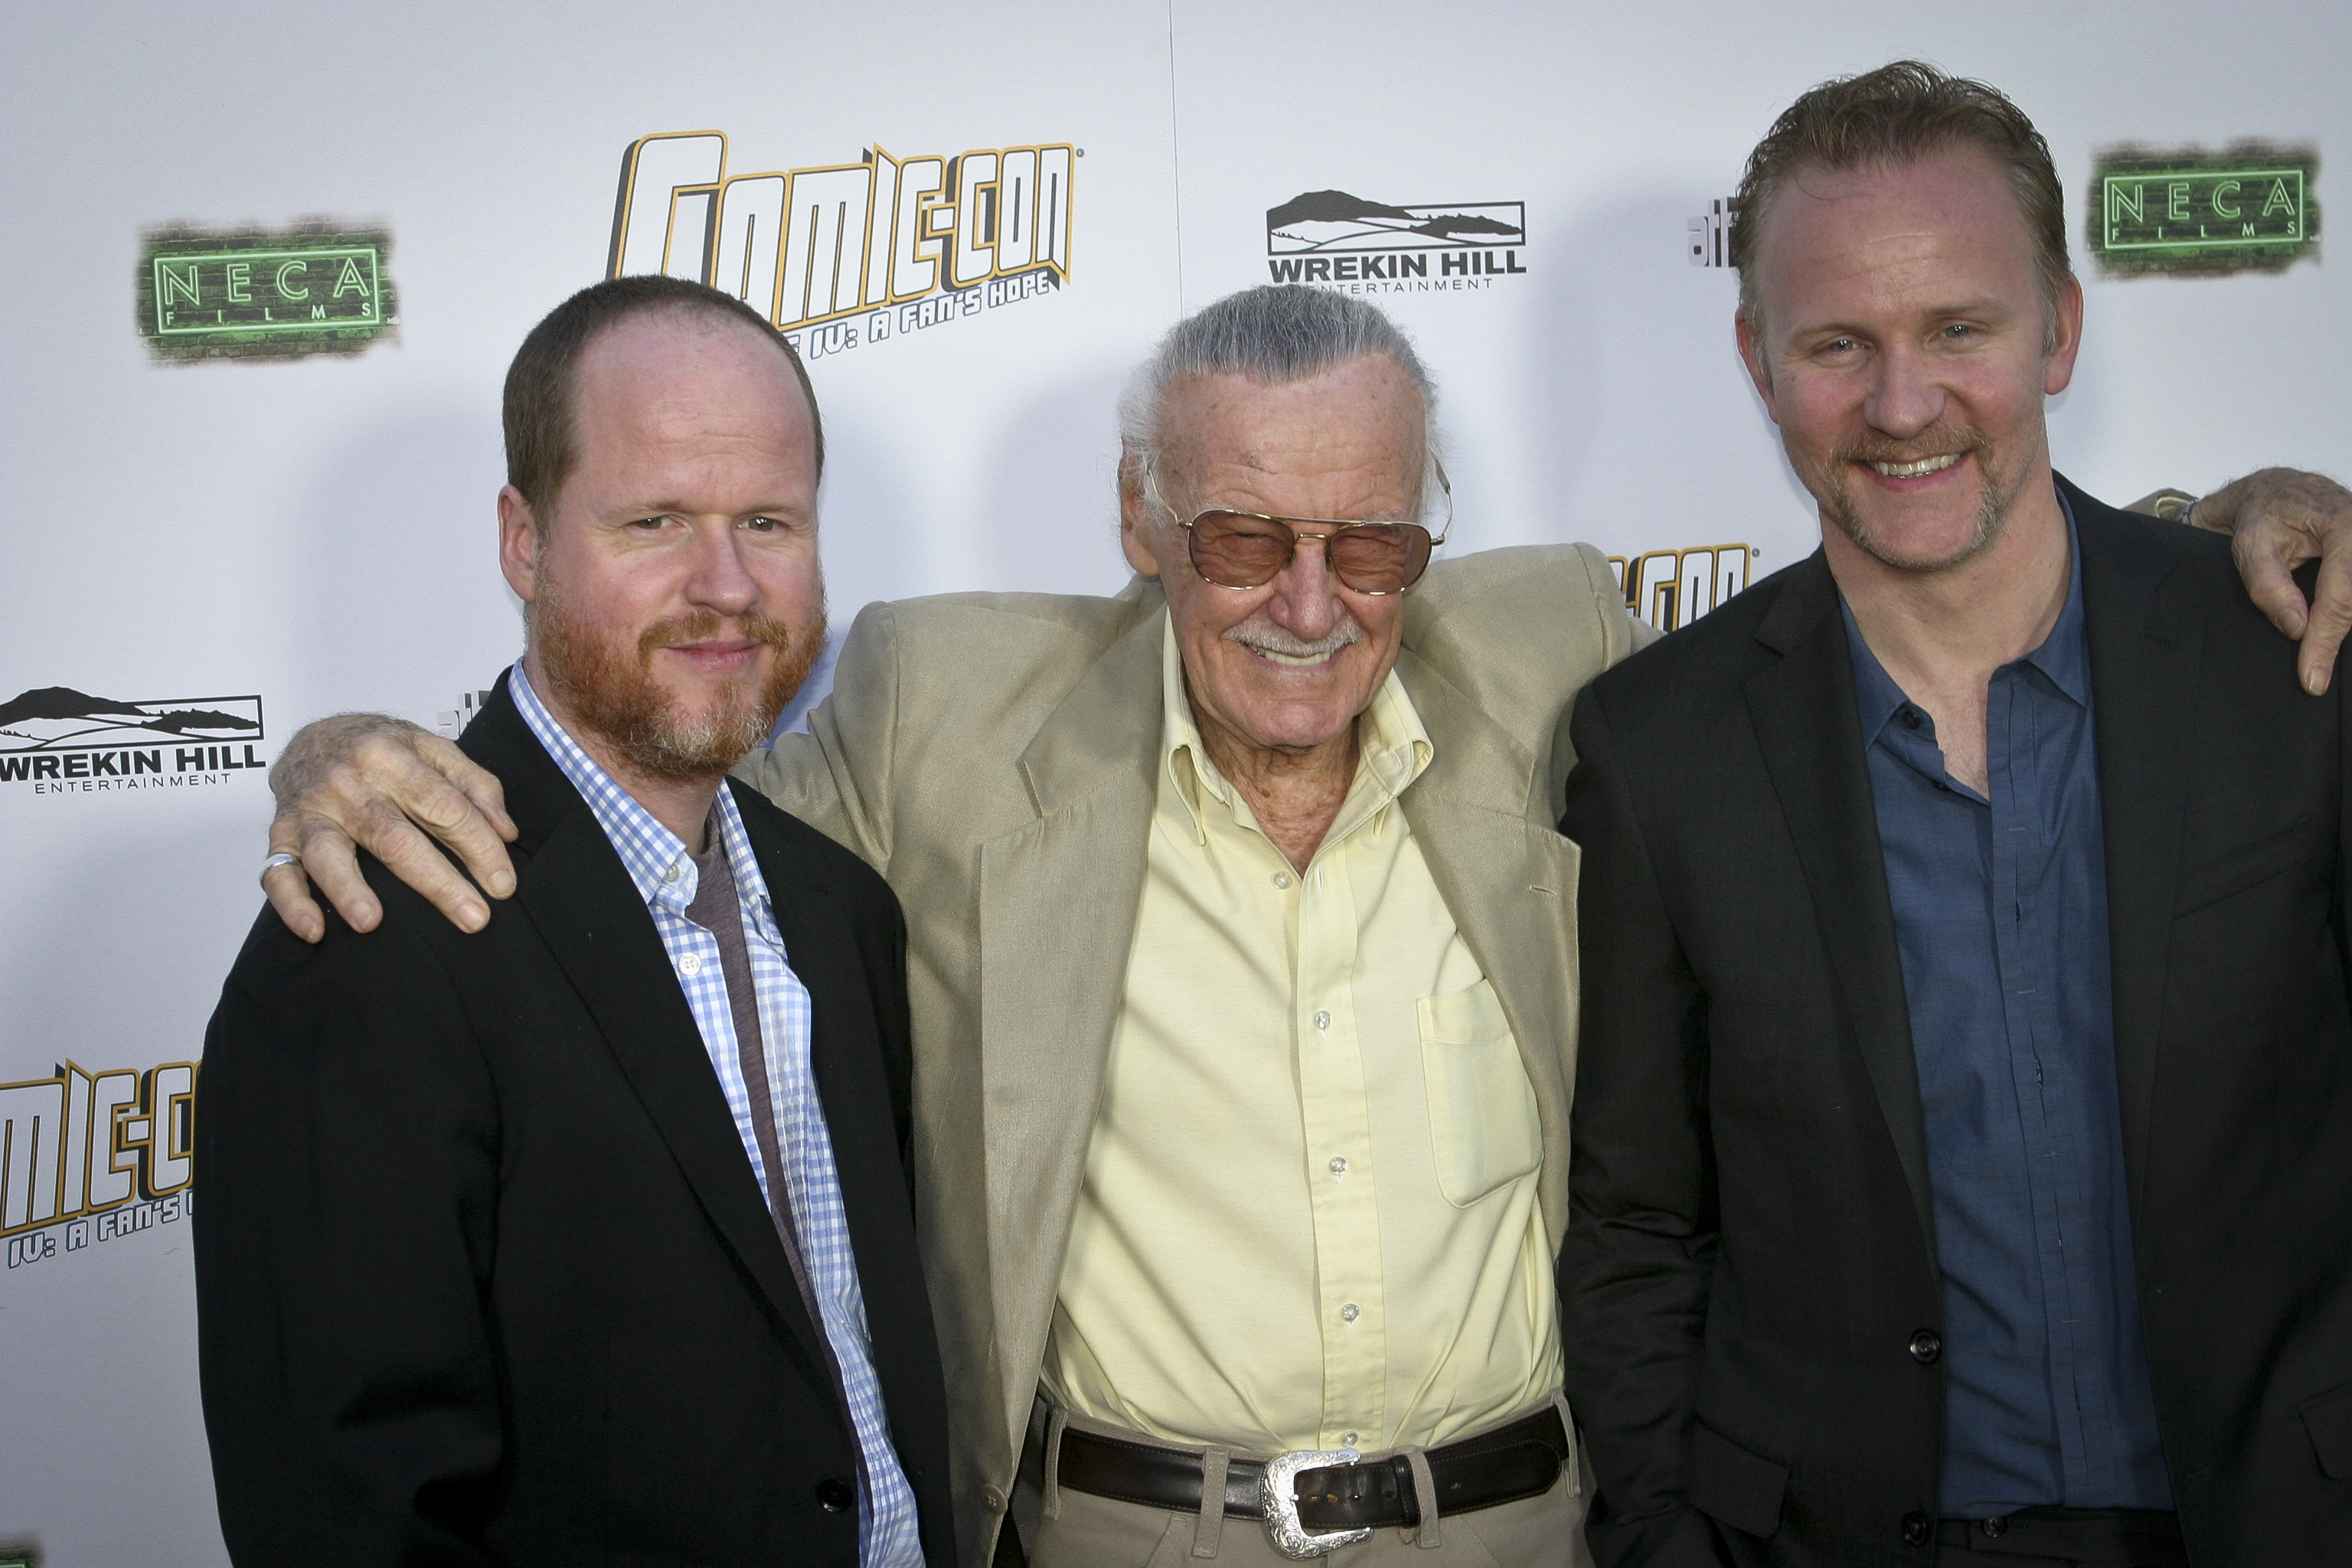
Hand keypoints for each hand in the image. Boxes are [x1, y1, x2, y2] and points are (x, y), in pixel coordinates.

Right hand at [263, 715, 517, 942]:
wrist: (311, 734)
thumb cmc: (381, 748)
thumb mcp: (433, 748)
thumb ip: (475, 785)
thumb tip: (506, 832)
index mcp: (391, 756)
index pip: (445, 806)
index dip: (479, 847)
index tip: (503, 885)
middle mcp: (348, 782)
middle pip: (395, 837)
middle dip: (437, 881)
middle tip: (473, 918)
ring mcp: (310, 810)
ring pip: (329, 853)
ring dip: (348, 888)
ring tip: (372, 922)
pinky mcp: (281, 835)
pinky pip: (278, 872)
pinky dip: (292, 903)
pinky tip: (314, 929)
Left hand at [2194, 467, 2351, 695]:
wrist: (2281, 492)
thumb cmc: (2264, 515)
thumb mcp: (2249, 545)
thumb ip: (2268, 585)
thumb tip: (2297, 628)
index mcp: (2346, 527)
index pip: (2343, 595)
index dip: (2326, 639)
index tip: (2311, 677)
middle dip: (2339, 640)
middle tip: (2314, 678)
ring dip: (2346, 632)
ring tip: (2318, 661)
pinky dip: (2347, 618)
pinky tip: (2328, 637)